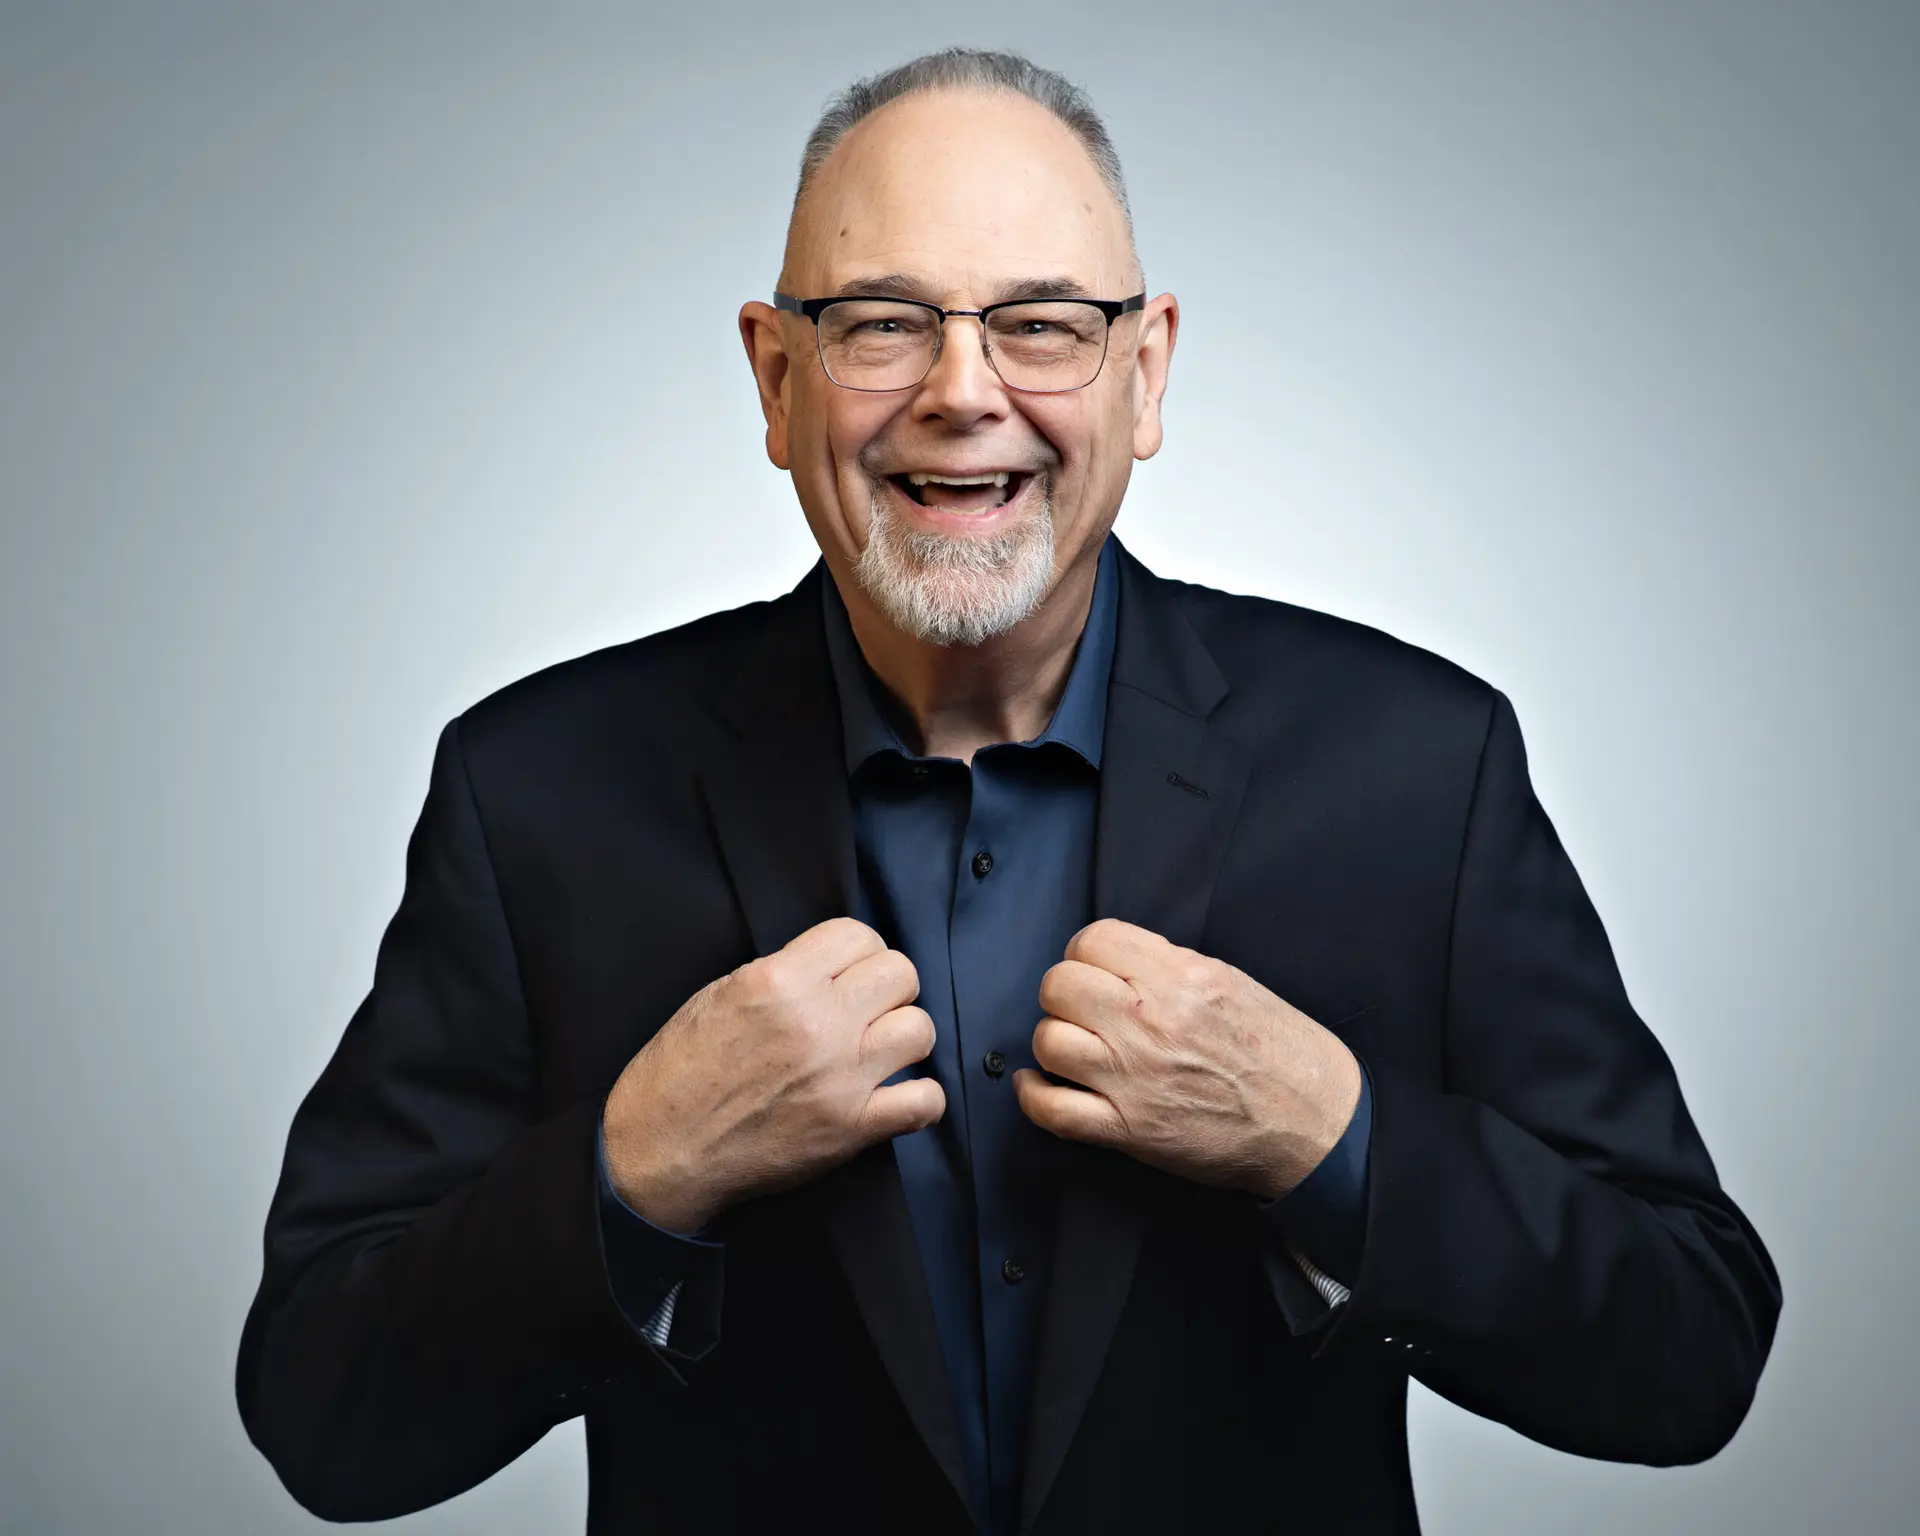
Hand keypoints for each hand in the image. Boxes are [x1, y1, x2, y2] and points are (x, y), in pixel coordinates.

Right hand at [601, 917, 944, 1231]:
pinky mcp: (851, 1127)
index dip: (861, 950)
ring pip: (920, 1029)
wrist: (660, 1149)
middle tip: (868, 1009)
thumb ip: (781, 974)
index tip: (853, 970)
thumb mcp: (717, 995)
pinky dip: (920, 1099)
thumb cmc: (679, 1073)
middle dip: (888, 988)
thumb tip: (832, 967)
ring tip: (880, 1051)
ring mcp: (839, 1077)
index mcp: (777, 982)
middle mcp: (815, 1023)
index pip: (859, 934)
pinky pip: (925, 1101)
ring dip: (904, 1038)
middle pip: (901, 974)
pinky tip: (898, 1096)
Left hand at [1012, 918, 1361, 1200]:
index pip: (1092, 941)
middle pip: (1059, 985)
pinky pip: (1051, 1109)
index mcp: (1182, 978)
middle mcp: (1152, 1022)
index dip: (1087, 954)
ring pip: (1048, 1040)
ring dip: (1055, 1042)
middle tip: (1086, 1010)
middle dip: (1067, 994)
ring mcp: (1135, 1079)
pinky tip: (1038, 1083)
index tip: (1098, 971)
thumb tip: (1120, 958)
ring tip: (1076, 1047)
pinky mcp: (1128, 1130)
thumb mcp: (1233, 983)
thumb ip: (1172, 966)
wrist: (1316, 1125)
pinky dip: (1033, 1095)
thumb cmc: (1283, 1054)